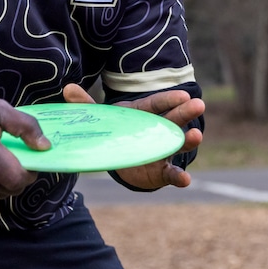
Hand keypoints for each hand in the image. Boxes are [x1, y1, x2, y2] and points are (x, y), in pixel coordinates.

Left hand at [61, 82, 203, 189]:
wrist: (121, 159)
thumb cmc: (116, 132)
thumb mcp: (102, 119)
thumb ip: (86, 106)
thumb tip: (68, 89)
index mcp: (144, 114)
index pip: (158, 104)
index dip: (170, 99)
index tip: (184, 93)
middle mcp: (158, 130)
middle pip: (173, 120)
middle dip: (185, 113)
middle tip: (199, 105)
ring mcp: (163, 150)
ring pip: (178, 144)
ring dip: (188, 141)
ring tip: (197, 136)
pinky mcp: (161, 171)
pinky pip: (171, 174)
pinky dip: (179, 177)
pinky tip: (185, 179)